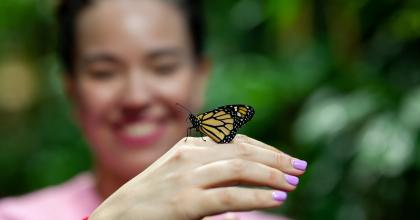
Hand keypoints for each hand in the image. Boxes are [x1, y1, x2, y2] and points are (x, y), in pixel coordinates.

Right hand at [89, 134, 306, 219]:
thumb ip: (210, 171)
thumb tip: (247, 180)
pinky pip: (229, 196)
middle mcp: (189, 155)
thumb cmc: (151, 200)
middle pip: (242, 150)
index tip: (286, 158)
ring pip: (239, 168)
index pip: (236, 141)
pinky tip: (276, 198)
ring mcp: (186, 177)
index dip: (265, 149)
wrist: (116, 217)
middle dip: (275, 158)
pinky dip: (256, 195)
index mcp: (188, 145)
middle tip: (300, 167)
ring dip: (271, 174)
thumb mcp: (180, 174)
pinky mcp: (185, 202)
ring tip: (293, 182)